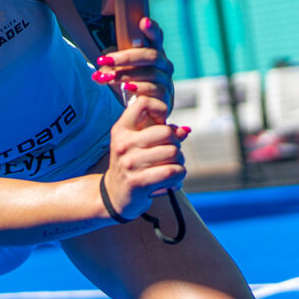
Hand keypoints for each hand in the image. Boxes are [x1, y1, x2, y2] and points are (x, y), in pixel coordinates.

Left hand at [92, 17, 175, 123]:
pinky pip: (154, 90)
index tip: (142, 21)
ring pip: (151, 73)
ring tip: (107, 77)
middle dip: (126, 57)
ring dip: (126, 74)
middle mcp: (164, 66)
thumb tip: (100, 63)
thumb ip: (113, 65)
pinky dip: (138, 87)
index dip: (152, 29)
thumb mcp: (121, 73)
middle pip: (151, 56)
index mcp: (155, 54)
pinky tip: (125, 88)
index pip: (157, 38)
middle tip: (105, 60)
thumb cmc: (131, 89)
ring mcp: (167, 82)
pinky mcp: (167, 99)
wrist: (144, 116)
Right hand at [101, 93, 187, 219]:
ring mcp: (129, 163)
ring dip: (180, 162)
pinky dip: (179, 175)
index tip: (163, 123)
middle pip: (166, 132)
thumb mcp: (138, 144)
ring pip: (173, 153)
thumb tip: (184, 131)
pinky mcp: (138, 182)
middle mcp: (123, 144)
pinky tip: (173, 179)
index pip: (143, 103)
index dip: (160, 109)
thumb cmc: (132, 165)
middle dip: (176, 143)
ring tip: (173, 167)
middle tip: (171, 153)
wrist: (115, 195)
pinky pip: (172, 172)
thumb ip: (160, 133)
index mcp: (122, 129)